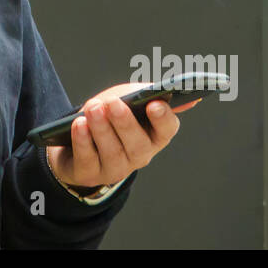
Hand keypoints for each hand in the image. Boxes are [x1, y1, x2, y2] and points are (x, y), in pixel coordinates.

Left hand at [45, 82, 196, 188]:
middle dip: (125, 122)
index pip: (167, 130)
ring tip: (93, 108)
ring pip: (112, 152)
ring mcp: (115, 168)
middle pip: (137, 144)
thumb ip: (151, 94)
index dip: (163, 118)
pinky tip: (79, 124)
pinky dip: (83, 140)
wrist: (75, 136)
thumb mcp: (130, 99)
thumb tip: (193, 99)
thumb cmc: (110, 115)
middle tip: (114, 103)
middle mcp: (139, 155)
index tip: (154, 104)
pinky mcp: (89, 173)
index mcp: (154, 135)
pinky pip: (87, 159)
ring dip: (102, 128)